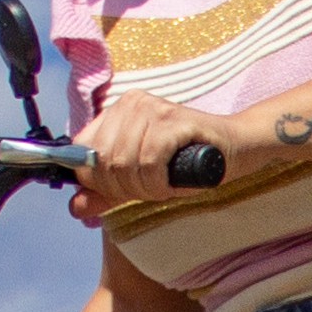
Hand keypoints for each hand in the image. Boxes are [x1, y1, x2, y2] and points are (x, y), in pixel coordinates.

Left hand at [71, 89, 249, 216]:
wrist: (235, 148)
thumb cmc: (187, 163)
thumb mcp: (140, 179)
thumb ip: (106, 193)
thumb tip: (75, 207)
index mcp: (117, 112)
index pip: (82, 154)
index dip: (98, 182)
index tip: (123, 191)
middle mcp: (131, 103)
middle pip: (102, 163)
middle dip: (125, 189)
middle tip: (151, 191)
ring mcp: (152, 108)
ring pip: (125, 165)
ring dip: (146, 189)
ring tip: (165, 186)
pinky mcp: (172, 120)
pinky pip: (149, 163)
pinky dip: (159, 183)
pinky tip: (173, 182)